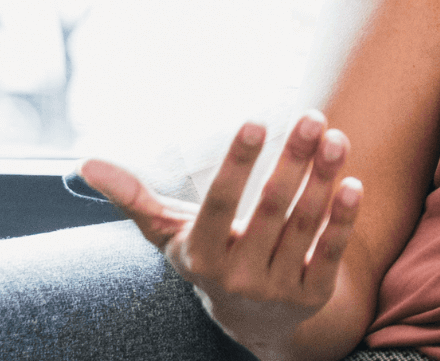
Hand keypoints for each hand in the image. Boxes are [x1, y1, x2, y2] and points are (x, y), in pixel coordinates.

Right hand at [78, 111, 363, 358]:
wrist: (255, 322)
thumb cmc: (211, 258)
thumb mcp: (172, 235)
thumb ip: (136, 199)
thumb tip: (86, 164)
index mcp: (202, 255)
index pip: (220, 204)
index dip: (238, 164)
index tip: (255, 121)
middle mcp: (238, 275)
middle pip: (270, 210)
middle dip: (292, 162)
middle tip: (310, 117)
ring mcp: (277, 288)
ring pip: (304, 226)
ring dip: (322, 180)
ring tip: (335, 137)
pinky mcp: (313, 294)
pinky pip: (330, 253)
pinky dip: (343, 219)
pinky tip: (353, 183)